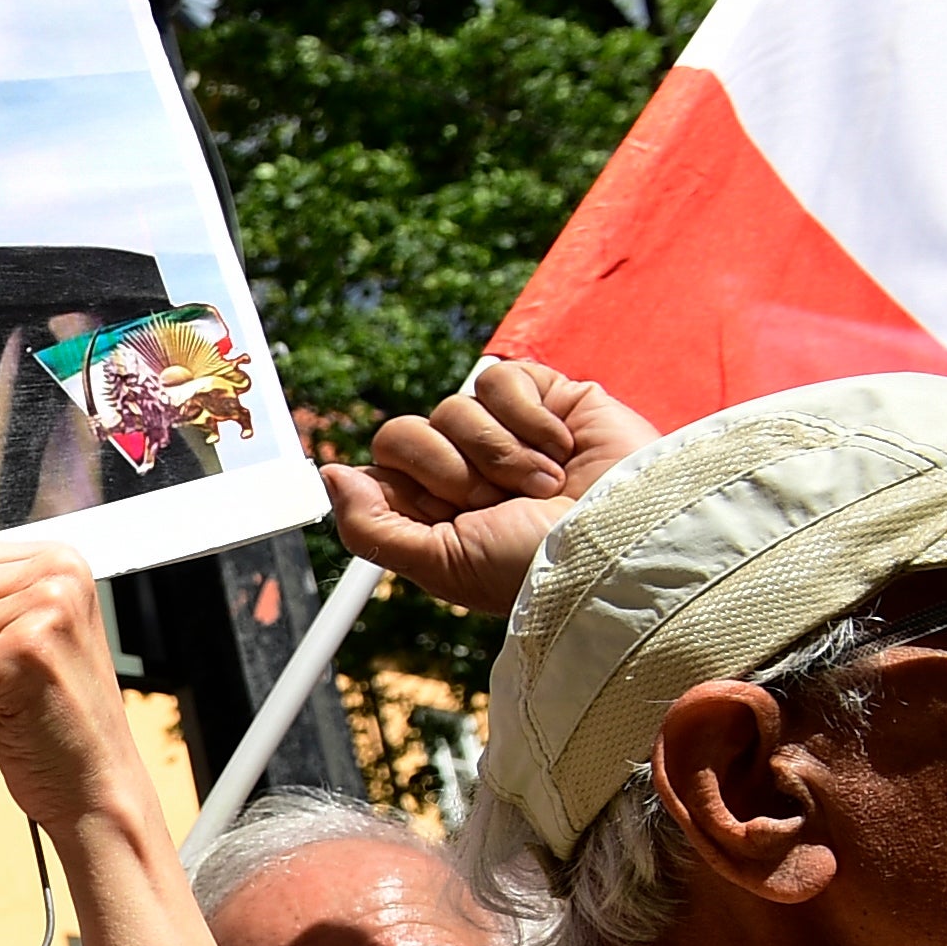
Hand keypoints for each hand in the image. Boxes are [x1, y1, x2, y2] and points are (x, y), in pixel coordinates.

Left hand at [320, 358, 654, 622]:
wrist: (617, 540)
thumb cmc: (534, 565)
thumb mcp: (439, 563)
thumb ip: (372, 526)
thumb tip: (329, 475)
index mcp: (429, 509)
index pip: (376, 472)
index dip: (399, 485)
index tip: (439, 509)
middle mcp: (459, 468)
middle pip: (401, 434)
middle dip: (446, 471)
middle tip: (492, 500)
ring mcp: (500, 431)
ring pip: (451, 406)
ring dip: (496, 453)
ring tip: (540, 484)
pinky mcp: (542, 397)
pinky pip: (500, 380)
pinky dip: (527, 417)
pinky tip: (559, 448)